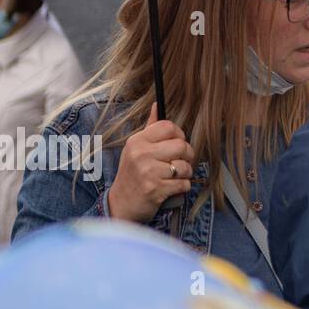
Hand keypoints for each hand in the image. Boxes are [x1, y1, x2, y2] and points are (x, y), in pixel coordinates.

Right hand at [106, 103, 195, 223]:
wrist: (120, 203)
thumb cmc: (133, 174)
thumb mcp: (136, 148)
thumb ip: (150, 128)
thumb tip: (158, 105)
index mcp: (137, 141)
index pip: (169, 127)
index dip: (179, 135)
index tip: (176, 144)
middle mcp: (141, 154)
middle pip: (182, 145)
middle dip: (187, 155)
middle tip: (180, 162)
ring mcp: (147, 172)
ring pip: (185, 166)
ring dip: (185, 173)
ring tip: (174, 176)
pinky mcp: (155, 189)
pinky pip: (184, 183)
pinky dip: (182, 187)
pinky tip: (171, 187)